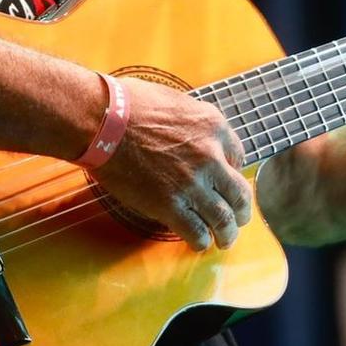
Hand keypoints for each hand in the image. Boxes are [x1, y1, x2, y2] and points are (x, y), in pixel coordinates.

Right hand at [87, 76, 253, 250]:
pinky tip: (197, 242)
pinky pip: (196, 232)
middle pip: (239, 193)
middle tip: (238, 219)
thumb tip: (196, 139)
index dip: (233, 173)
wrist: (103, 120)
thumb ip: (195, 124)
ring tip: (224, 240)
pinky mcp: (170, 205)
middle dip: (241, 211)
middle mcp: (211, 156)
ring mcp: (192, 183)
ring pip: (223, 219)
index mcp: (214, 127)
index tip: (225, 183)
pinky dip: (200, 241)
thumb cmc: (130, 105)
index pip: (239, 157)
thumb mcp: (178, 103)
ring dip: (227, 234)